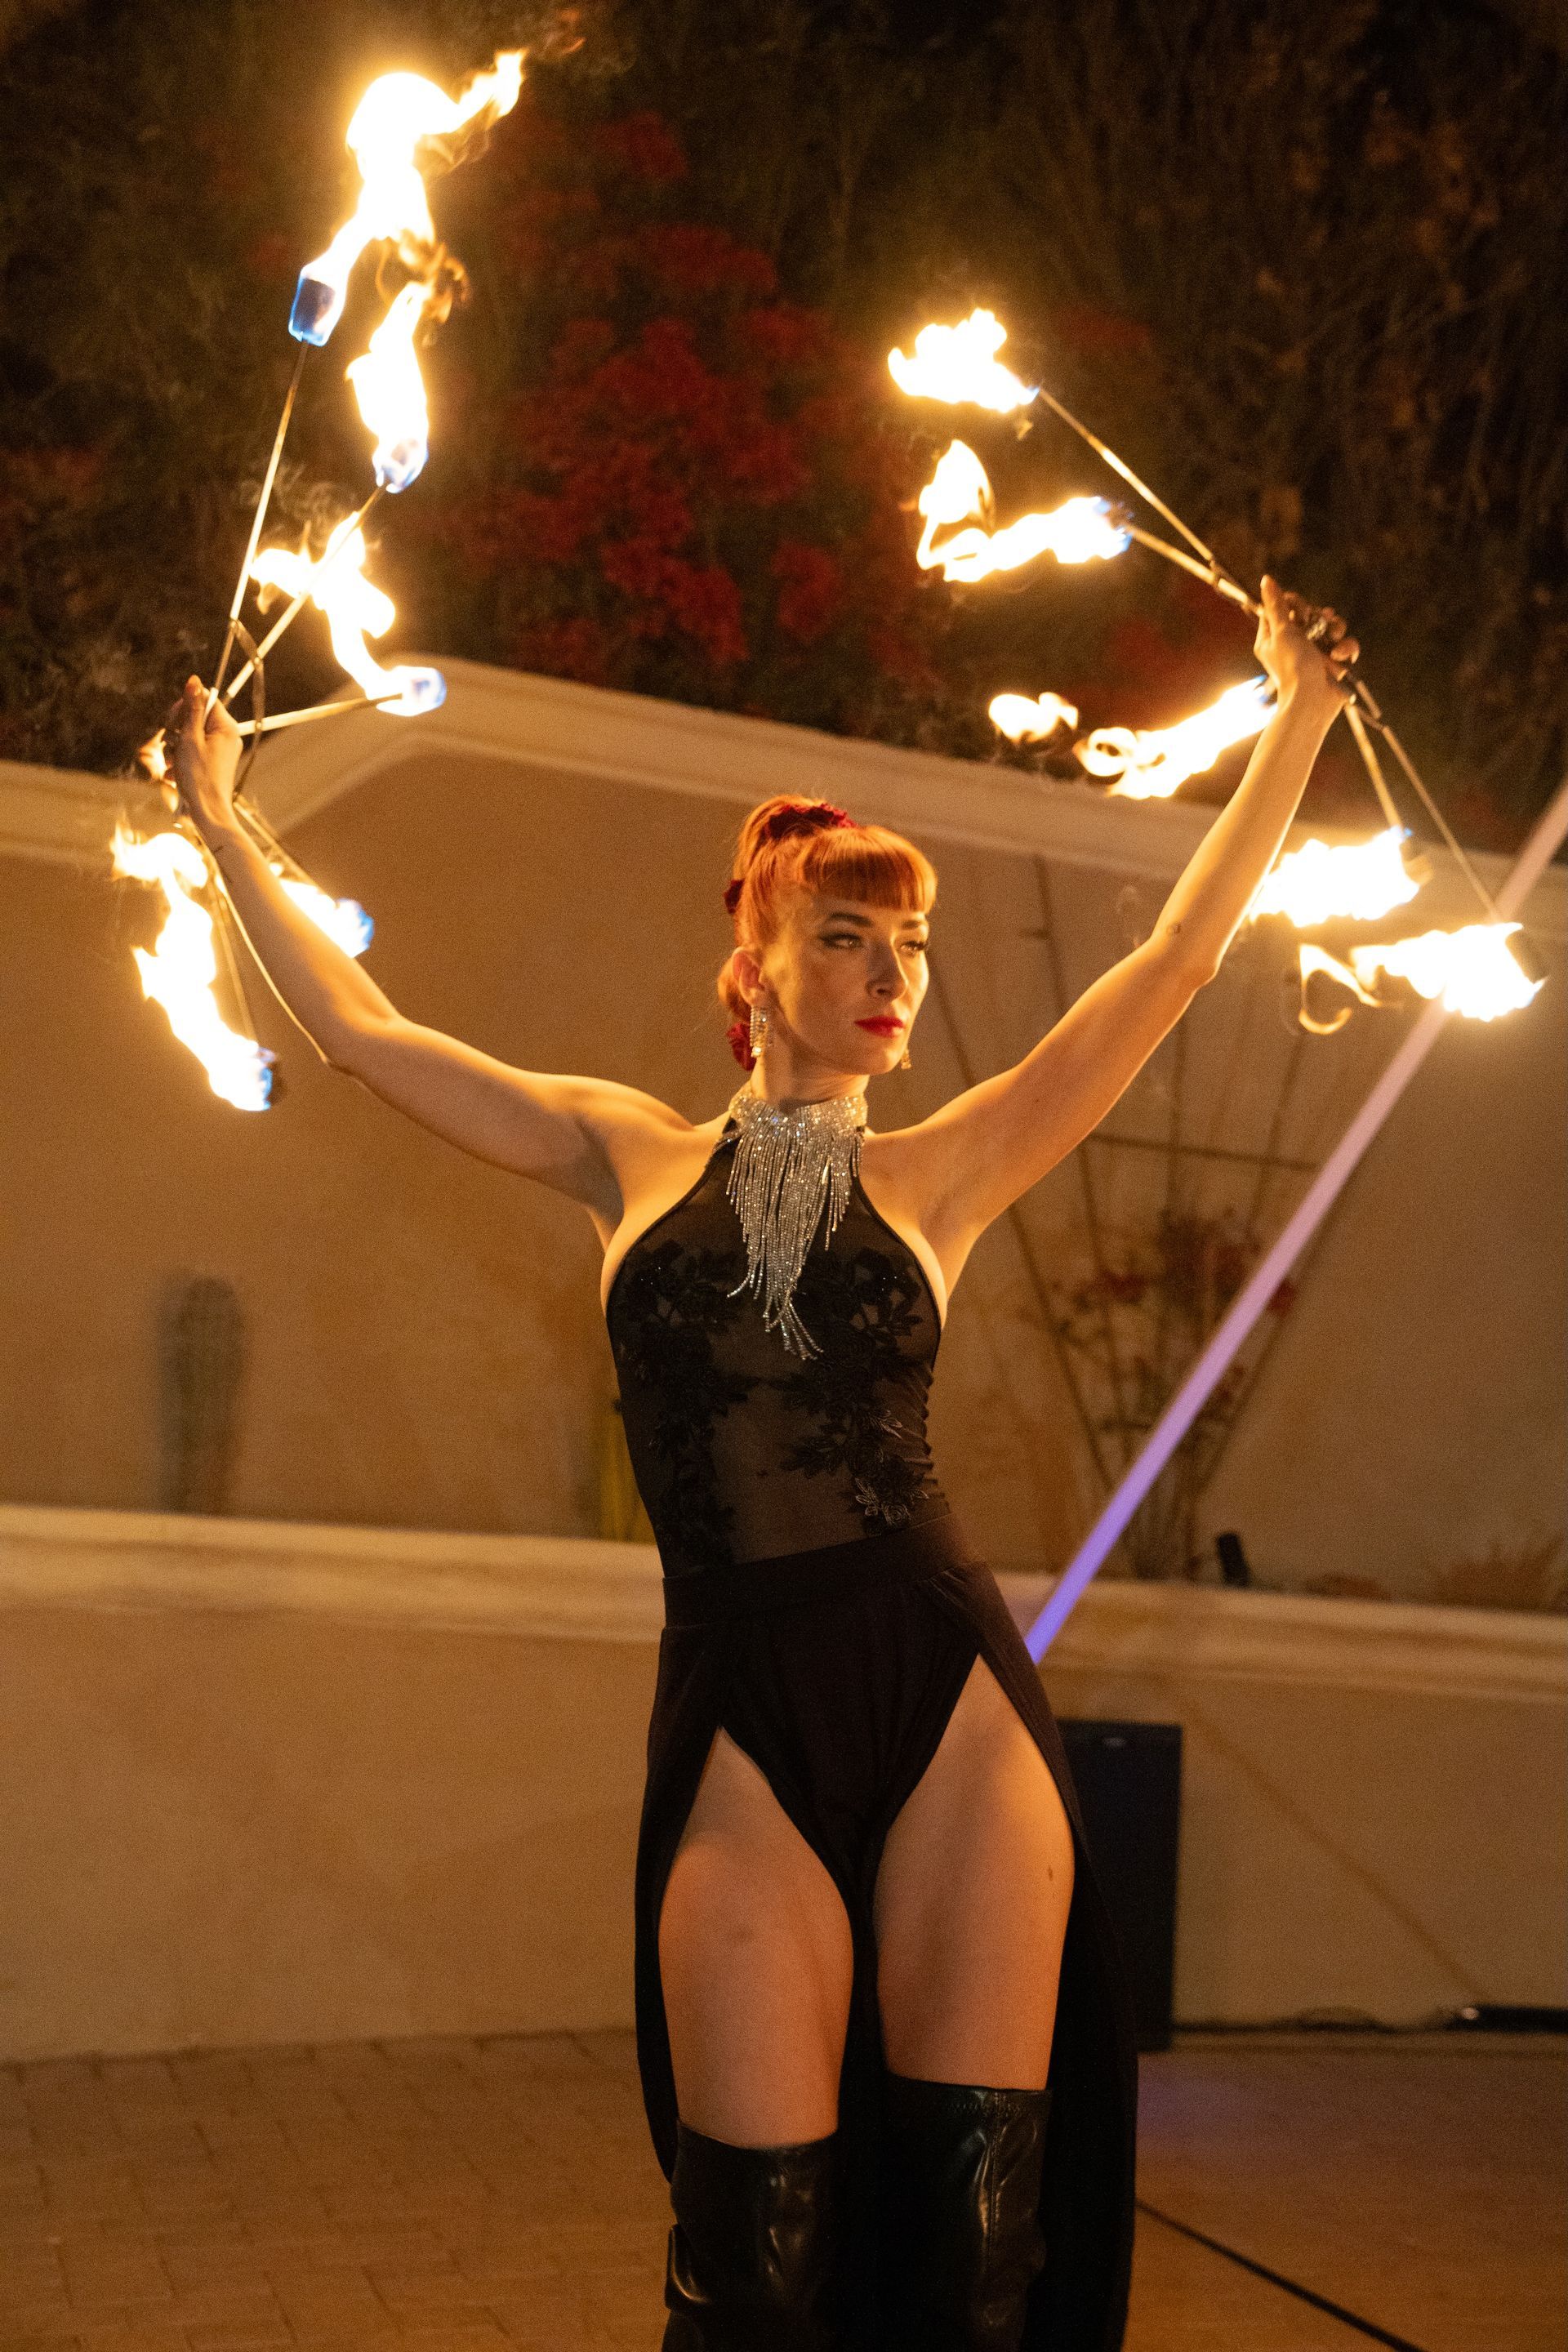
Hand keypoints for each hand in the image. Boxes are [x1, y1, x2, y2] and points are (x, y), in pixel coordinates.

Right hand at [164, 675, 242, 835]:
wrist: (207, 813)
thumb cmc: (199, 777)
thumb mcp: (190, 738)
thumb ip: (192, 708)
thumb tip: (194, 680)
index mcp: (226, 728)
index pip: (203, 701)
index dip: (183, 709)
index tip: (173, 723)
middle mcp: (226, 737)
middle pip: (194, 718)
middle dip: (176, 730)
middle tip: (171, 746)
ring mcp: (219, 752)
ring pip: (189, 737)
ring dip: (174, 748)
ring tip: (172, 763)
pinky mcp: (211, 765)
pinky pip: (191, 753)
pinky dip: (179, 760)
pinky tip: (172, 773)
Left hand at [1254, 574, 1358, 717]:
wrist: (1312, 701)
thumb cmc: (1292, 667)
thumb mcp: (1281, 632)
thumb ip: (1276, 606)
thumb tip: (1266, 580)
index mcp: (1274, 637)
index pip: (1283, 609)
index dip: (1293, 604)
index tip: (1298, 609)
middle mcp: (1294, 643)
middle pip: (1310, 614)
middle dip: (1318, 614)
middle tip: (1319, 620)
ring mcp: (1315, 652)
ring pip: (1331, 626)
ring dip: (1336, 628)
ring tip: (1333, 636)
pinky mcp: (1335, 662)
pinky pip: (1345, 644)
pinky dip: (1345, 648)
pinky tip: (1339, 656)